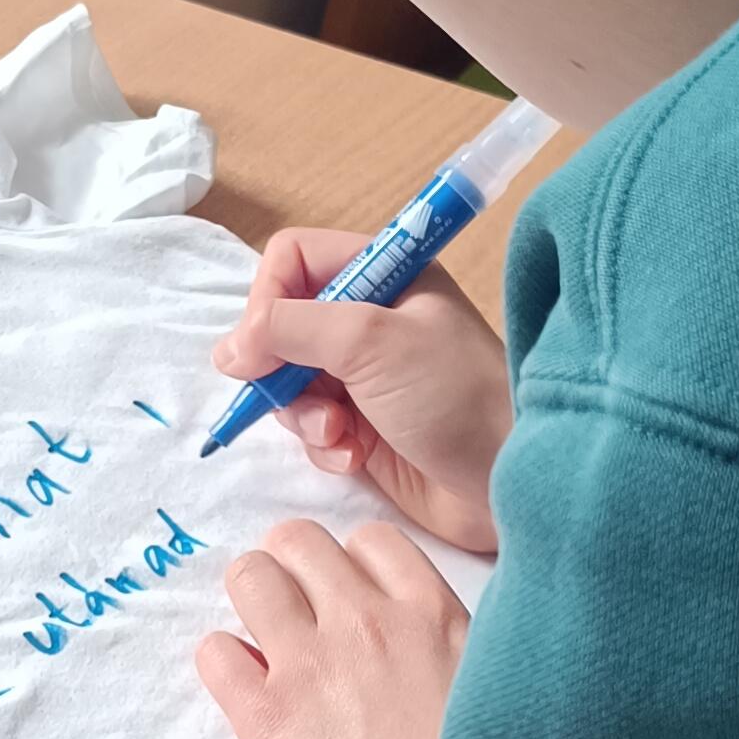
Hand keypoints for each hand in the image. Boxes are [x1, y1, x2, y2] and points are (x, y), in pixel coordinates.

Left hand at [196, 517, 470, 738]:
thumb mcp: (488, 684)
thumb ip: (452, 636)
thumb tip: (420, 619)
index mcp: (428, 611)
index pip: (370, 538)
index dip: (355, 564)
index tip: (354, 597)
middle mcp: (365, 622)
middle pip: (299, 541)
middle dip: (293, 567)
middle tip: (301, 610)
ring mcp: (309, 664)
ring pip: (249, 577)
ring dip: (253, 600)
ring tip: (268, 638)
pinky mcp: (264, 715)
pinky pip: (214, 652)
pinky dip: (225, 663)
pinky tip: (250, 687)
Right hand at [213, 233, 511, 551]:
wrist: (512, 478)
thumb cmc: (454, 394)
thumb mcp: (369, 340)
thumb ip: (289, 329)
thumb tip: (226, 351)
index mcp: (383, 275)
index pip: (292, 261)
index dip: (268, 299)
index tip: (265, 345)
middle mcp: (371, 320)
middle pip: (282, 327)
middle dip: (283, 369)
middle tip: (303, 396)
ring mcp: (367, 377)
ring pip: (290, 384)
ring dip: (304, 414)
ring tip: (341, 434)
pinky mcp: (366, 430)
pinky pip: (313, 429)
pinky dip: (325, 445)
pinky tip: (355, 458)